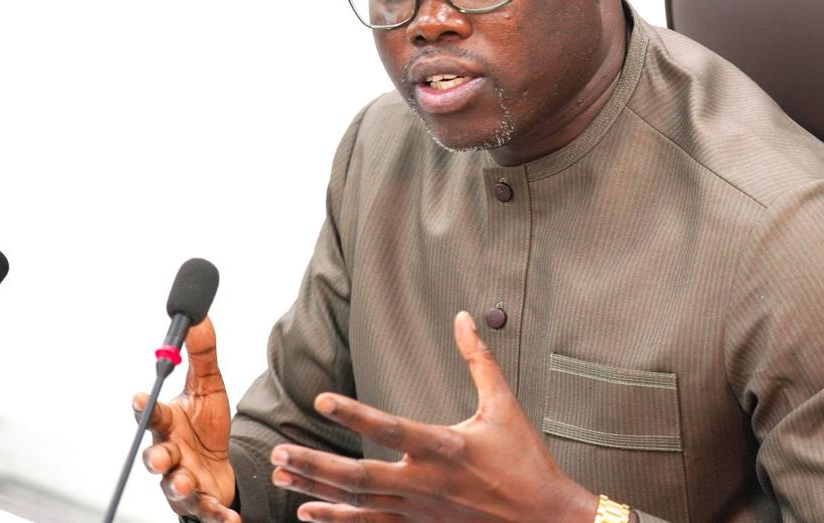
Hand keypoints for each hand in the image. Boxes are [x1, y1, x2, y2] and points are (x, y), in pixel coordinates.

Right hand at [134, 316, 238, 522]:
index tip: (140, 396)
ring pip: (174, 487)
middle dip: (155, 457)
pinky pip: (207, 513)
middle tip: (160, 456)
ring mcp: (181, 482)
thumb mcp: (209, 387)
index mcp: (169, 424)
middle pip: (155, 457)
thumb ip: (202, 355)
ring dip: (179, 486)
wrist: (220, 465)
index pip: (152, 414)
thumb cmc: (206, 425)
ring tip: (186, 483)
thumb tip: (198, 317)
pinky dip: (217, 517)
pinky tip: (230, 520)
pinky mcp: (201, 504)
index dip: (145, 406)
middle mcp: (169, 454)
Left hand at [269, 311, 598, 521]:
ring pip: (356, 503)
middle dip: (314, 464)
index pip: (389, 428)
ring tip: (282, 478)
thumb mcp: (504, 405)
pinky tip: (311, 513)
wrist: (544, 519)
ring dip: (315, 490)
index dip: (353, 414)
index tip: (321, 401)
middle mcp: (424, 483)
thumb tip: (465, 319)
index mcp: (444, 448)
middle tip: (279, 453)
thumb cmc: (525, 462)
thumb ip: (479, 359)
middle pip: (357, 476)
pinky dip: (337, 520)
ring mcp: (419, 511)